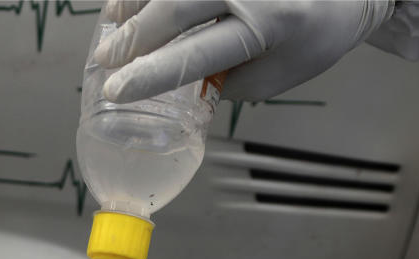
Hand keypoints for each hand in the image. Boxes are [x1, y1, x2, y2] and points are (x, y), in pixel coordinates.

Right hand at [94, 0, 392, 102]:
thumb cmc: (314, 34)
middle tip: (104, 59)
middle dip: (132, 36)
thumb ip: (224, 80)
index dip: (150, 74)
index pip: (197, 54)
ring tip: (112, 26)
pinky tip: (130, 1)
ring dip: (132, 2)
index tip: (115, 90)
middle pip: (175, 6)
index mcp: (272, 25)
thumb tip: (172, 80)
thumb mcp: (276, 75)